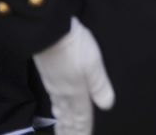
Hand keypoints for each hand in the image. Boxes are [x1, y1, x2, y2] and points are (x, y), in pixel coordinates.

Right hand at [32, 17, 114, 134]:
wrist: (49, 31)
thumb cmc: (74, 47)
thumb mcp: (93, 64)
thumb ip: (100, 85)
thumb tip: (107, 105)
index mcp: (76, 93)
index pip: (81, 118)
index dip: (83, 131)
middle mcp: (63, 93)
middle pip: (68, 118)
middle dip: (70, 131)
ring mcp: (54, 85)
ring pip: (59, 110)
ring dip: (62, 123)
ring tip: (61, 132)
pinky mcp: (48, 76)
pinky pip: (53, 100)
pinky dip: (55, 110)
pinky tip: (55, 108)